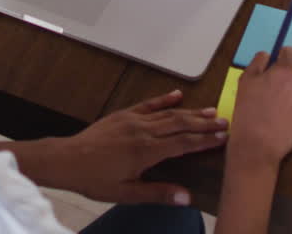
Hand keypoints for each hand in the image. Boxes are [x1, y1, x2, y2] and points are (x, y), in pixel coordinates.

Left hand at [53, 90, 227, 204]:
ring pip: (168, 113)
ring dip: (191, 111)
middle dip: (204, 123)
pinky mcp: (123, 114)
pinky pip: (148, 104)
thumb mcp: (126, 193)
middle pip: (181, 124)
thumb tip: (186, 198)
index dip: (205, 140)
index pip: (183, 143)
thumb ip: (157, 193)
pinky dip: (164, 99)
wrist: (66, 160)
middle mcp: (143, 131)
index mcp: (146, 151)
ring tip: (211, 110)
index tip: (223, 137)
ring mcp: (133, 120)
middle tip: (225, 122)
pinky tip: (177, 95)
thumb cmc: (94, 179)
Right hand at [227, 48, 291, 168]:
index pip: (290, 52)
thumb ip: (257, 62)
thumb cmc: (249, 111)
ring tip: (279, 104)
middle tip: (272, 90)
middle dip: (286, 75)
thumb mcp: (245, 80)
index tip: (274, 67)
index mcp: (286, 70)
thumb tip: (267, 55)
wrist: (258, 144)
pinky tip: (286, 114)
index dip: (280, 57)